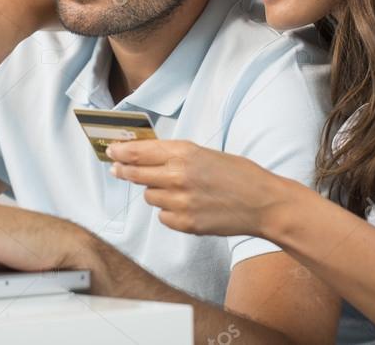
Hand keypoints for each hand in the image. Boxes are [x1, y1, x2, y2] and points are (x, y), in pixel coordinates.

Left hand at [107, 140, 287, 237]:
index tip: (111, 151)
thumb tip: (143, 155)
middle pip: (135, 174)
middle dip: (124, 170)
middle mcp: (179, 176)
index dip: (121, 151)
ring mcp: (181, 202)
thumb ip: (175, 155)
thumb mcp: (205, 154)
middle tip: (117, 168)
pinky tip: (188, 206)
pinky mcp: (186, 224)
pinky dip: (170, 211)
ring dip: (156, 192)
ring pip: (149, 196)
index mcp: (184, 153)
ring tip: (178, 189)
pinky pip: (163, 216)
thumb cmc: (238, 175)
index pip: (139, 152)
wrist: (263, 203)